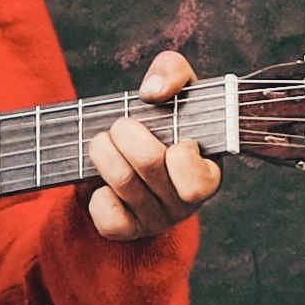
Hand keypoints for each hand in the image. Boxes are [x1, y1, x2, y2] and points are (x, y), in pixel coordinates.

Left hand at [82, 50, 218, 244]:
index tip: (173, 135)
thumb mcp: (176, 88)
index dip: (180, 154)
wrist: (133, 154)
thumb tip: (153, 92)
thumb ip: (172, 72)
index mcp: (208, 173)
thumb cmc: (164, 122)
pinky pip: (107, 217)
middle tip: (120, 125)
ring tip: (101, 141)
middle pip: (148, 165)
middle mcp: (186, 204)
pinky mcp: (128, 231)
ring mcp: (157, 220)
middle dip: (124, 134)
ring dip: (103, 151)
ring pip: (122, 182)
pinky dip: (97, 195)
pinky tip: (103, 182)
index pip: (198, 181)